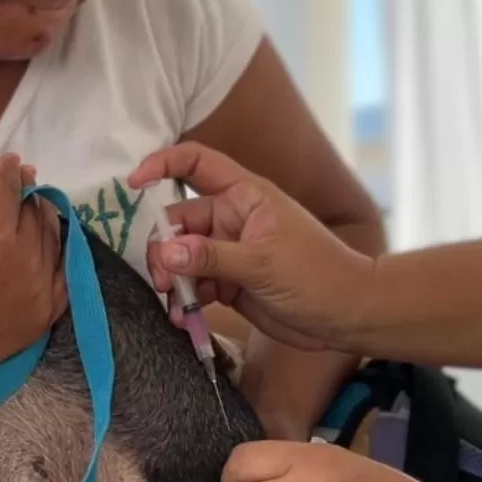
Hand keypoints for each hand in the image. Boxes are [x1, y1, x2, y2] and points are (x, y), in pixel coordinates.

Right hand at [0, 155, 65, 397]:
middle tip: (22, 181)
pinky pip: (65, 271)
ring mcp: (41, 288)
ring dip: (44, 217)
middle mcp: (26, 259)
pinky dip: (59, 251)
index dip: (10, 170)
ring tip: (35, 207)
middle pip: (35, 211)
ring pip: (54, 237)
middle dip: (27, 192)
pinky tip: (49, 244)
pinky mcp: (47, 312)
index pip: (10, 191)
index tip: (11, 160)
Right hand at [129, 142, 374, 351]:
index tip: (133, 184)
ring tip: (175, 306)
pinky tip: (184, 319)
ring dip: (172, 280)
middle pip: (179, 221)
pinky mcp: (229, 283)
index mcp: (243, 196)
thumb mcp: (262, 262)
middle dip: (163, 249)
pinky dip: (185, 301)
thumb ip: (211, 256)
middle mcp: (230, 219)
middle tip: (163, 280)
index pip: (196, 162)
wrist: (348, 315)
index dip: (162, 164)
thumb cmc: (317, 274)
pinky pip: (194, 285)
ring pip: (182, 257)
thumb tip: (164, 251)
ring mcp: (228, 252)